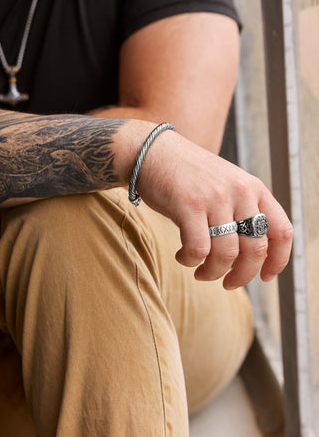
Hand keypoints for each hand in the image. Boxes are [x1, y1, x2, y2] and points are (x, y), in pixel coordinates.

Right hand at [138, 131, 292, 289]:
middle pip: (255, 249)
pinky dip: (191, 261)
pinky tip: (182, 256)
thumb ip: (244, 212)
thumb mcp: (227, 185)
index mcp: (254, 188)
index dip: (277, 261)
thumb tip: (254, 258)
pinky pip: (198, 249)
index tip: (265, 276)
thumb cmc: (189, 176)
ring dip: (213, 272)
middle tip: (228, 283)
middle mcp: (240, 191)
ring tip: (201, 271)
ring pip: (227, 254)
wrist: (154, 152)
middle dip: (242, 276)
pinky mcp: (189, 205)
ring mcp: (215, 197)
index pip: (282, 231)